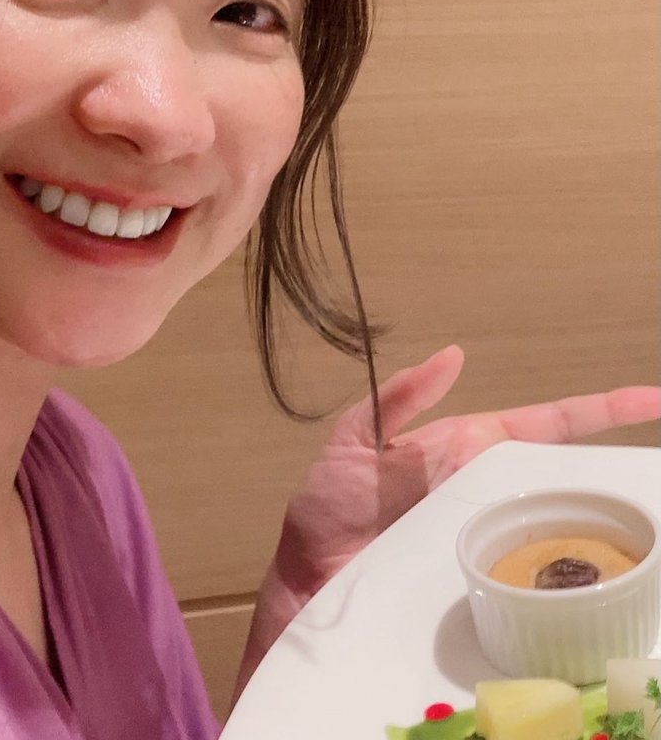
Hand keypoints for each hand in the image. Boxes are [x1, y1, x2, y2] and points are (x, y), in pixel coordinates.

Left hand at [273, 345, 660, 599]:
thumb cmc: (330, 502)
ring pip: (555, 525)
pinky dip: (556, 574)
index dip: (595, 411)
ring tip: (638, 524)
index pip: (540, 424)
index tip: (649, 398)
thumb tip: (452, 355)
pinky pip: (526, 572)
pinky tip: (587, 578)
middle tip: (653, 472)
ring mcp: (485, 535)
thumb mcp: (357, 437)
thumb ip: (400, 397)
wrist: (307, 571)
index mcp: (464, 449)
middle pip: (561, 477)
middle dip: (611, 473)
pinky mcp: (476, 576)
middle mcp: (485, 491)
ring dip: (595, 526)